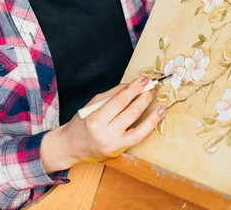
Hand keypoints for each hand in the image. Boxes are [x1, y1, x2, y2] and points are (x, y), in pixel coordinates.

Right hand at [40, 76, 164, 171]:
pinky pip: (138, 137)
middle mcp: (105, 133)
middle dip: (143, 98)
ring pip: (137, 127)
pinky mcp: (119, 150)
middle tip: (151, 88)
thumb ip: (111, 95)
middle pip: (130, 112)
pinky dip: (149, 126)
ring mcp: (114, 144)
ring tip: (159, 103)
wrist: (72, 146)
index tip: (143, 80)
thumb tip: (130, 86)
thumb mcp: (92, 104)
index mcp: (96, 119)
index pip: (119, 101)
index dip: (133, 89)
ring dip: (151, 113)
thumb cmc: (81, 123)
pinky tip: (157, 118)